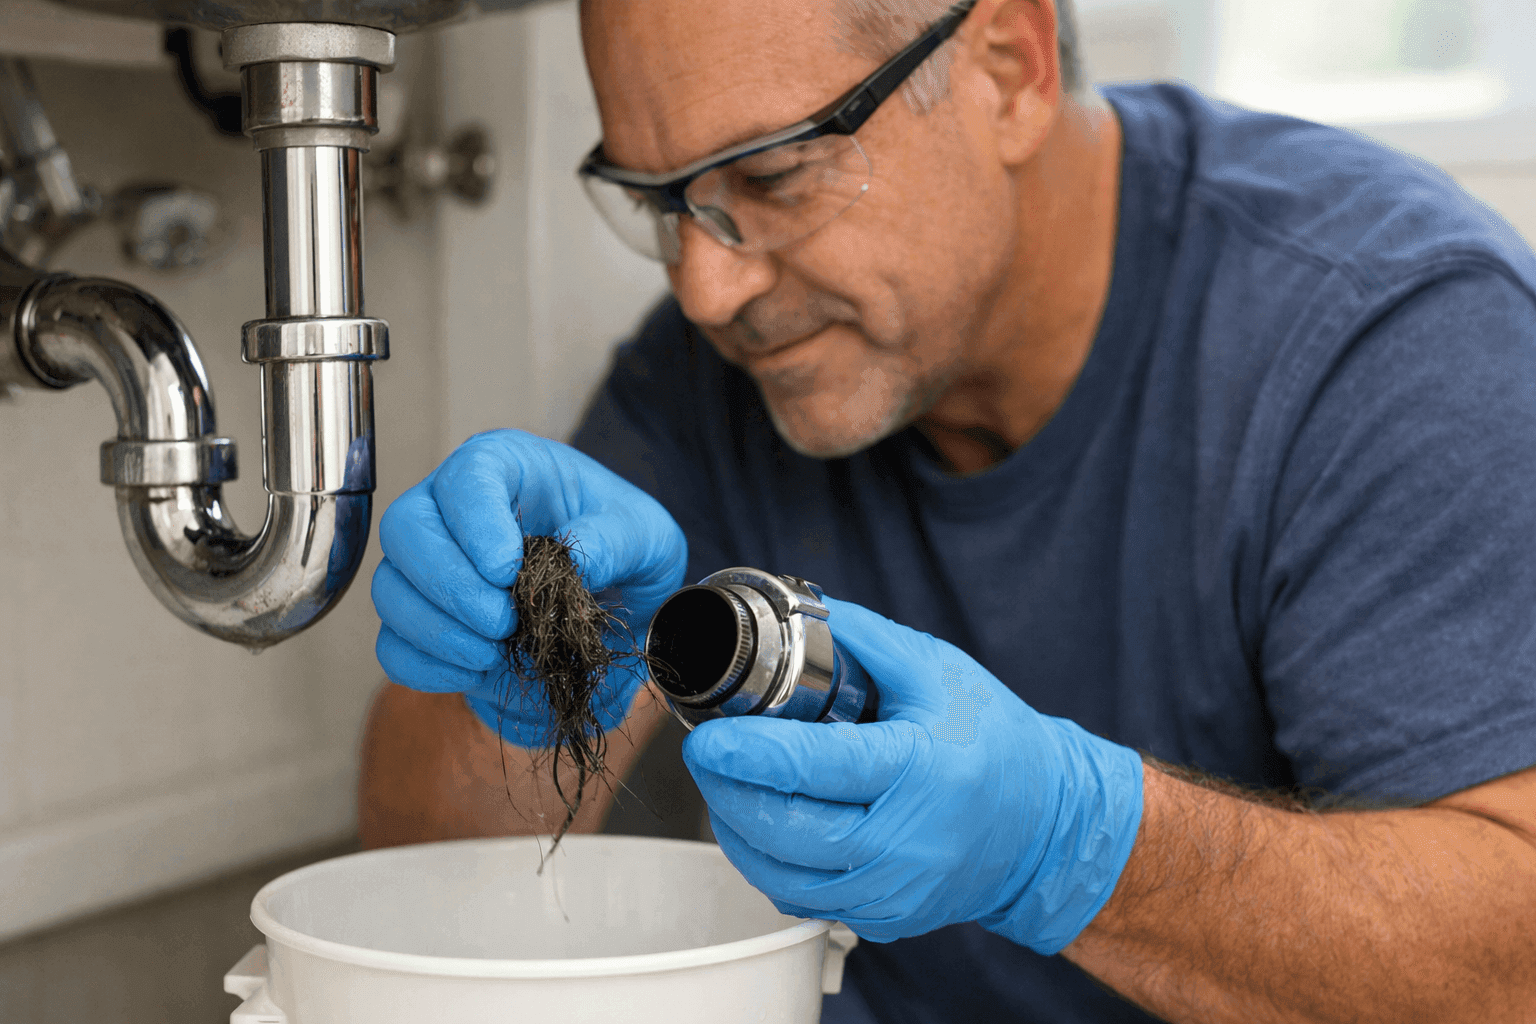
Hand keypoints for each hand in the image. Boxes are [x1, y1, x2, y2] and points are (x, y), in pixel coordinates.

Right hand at [371, 429, 686, 746]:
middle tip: (503, 621)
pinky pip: (394, 647)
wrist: (617, 606)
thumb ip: (617, 539)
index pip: (465, 477)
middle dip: (449, 584)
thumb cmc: (622, 548)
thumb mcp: (645, 533)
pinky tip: (477, 671)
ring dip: (439, 631)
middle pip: (405, 530)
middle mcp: (452, 510)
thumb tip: (577, 559)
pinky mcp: (427, 624)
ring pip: (391, 591)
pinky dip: (428, 667)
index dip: (475, 523)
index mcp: (506, 468)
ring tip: (496, 651)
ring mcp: (430, 567)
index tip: (507, 569)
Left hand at [681, 597, 1143, 952]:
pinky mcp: (882, 918)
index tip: (709, 735)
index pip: (814, 767)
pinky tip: (760, 823)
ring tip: (725, 784)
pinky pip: (799, 897)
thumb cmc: (996, 740)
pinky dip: (767, 861)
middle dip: (726, 789)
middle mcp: (904, 843)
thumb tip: (794, 614)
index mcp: (919, 771)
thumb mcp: (939, 670)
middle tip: (705, 751)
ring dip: (735, 828)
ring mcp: (892, 891)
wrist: (1046, 825)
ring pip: (779, 872)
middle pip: (783, 828)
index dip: (749, 753)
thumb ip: (863, 638)